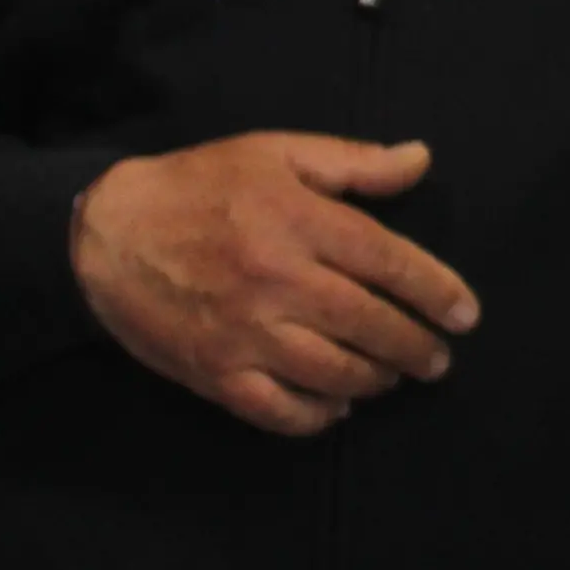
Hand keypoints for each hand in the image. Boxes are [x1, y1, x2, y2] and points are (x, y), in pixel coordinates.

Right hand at [70, 134, 477, 437]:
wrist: (104, 233)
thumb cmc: (199, 186)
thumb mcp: (276, 153)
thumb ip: (353, 163)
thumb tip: (420, 159)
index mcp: (300, 223)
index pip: (390, 262)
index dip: (437, 292)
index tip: (466, 316)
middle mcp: (279, 282)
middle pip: (371, 325)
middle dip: (416, 347)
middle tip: (437, 359)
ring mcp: (246, 334)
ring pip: (334, 373)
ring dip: (375, 380)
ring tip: (392, 377)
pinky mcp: (215, 373)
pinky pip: (279, 411)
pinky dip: (317, 415)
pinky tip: (337, 405)